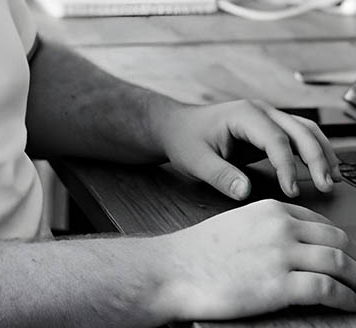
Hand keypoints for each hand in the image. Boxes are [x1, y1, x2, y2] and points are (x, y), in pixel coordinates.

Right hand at [157, 200, 355, 319]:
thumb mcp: (236, 225)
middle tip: (354, 276)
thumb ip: (264, 228)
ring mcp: (282, 254)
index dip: (335, 242)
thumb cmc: (200, 252)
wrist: (177, 268)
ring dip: (355, 281)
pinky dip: (347, 299)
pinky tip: (349, 305)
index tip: (341, 255)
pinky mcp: (282, 284)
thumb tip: (289, 246)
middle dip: (351, 259)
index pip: (318, 222)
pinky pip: (330, 290)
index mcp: (268, 210)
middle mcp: (280, 227)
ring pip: (339, 263)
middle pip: (336, 240)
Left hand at [158, 99, 341, 199]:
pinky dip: (316, 152)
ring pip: (306, 130)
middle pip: (299, 131)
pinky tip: (324, 171)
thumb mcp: (195, 160)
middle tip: (326, 187)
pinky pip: (300, 137)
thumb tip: (244, 191)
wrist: (177, 126)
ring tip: (333, 180)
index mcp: (243, 115)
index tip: (290, 192)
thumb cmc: (185, 139)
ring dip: (322, 153)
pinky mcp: (271, 130)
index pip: (275, 139)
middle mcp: (260, 112)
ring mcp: (267, 119)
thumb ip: (220, 175)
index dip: (287, 166)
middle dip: (316, 158)